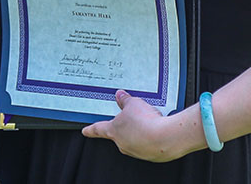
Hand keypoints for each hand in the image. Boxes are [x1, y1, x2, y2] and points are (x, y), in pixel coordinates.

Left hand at [81, 89, 195, 162]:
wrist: (165, 138)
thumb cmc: (146, 123)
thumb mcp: (133, 104)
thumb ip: (125, 100)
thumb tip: (120, 96)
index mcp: (113, 130)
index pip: (98, 129)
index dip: (91, 129)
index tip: (85, 131)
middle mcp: (122, 143)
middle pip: (120, 132)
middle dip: (128, 124)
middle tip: (137, 115)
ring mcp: (135, 150)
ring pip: (135, 137)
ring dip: (142, 130)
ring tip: (151, 121)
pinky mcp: (148, 155)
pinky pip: (148, 143)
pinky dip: (152, 136)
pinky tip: (158, 129)